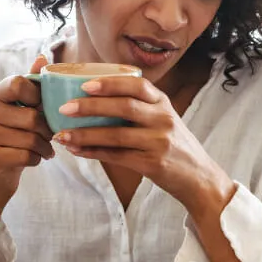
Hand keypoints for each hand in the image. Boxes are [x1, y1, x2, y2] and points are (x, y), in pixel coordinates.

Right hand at [0, 55, 54, 195]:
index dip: (38, 97)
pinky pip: (24, 156)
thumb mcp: (25, 107)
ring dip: (44, 147)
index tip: (42, 108)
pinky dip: (36, 159)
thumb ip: (33, 84)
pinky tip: (34, 158)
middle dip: (47, 130)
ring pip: (30, 139)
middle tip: (51, 136)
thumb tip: (42, 57)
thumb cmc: (17, 133)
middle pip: (31, 117)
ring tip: (46, 149)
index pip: (18, 84)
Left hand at [53, 75, 231, 215]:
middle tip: (64, 108)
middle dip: (91, 107)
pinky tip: (77, 150)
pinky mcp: (153, 164)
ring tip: (62, 134)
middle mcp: (163, 119)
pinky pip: (117, 157)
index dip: (110, 83)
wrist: (199, 178)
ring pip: (116, 135)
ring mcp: (159, 142)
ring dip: (85, 134)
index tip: (85, 85)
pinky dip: (94, 153)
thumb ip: (139, 108)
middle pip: (124, 107)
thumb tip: (93, 100)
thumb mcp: (164, 119)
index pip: (137, 85)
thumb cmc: (174, 145)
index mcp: (163, 103)